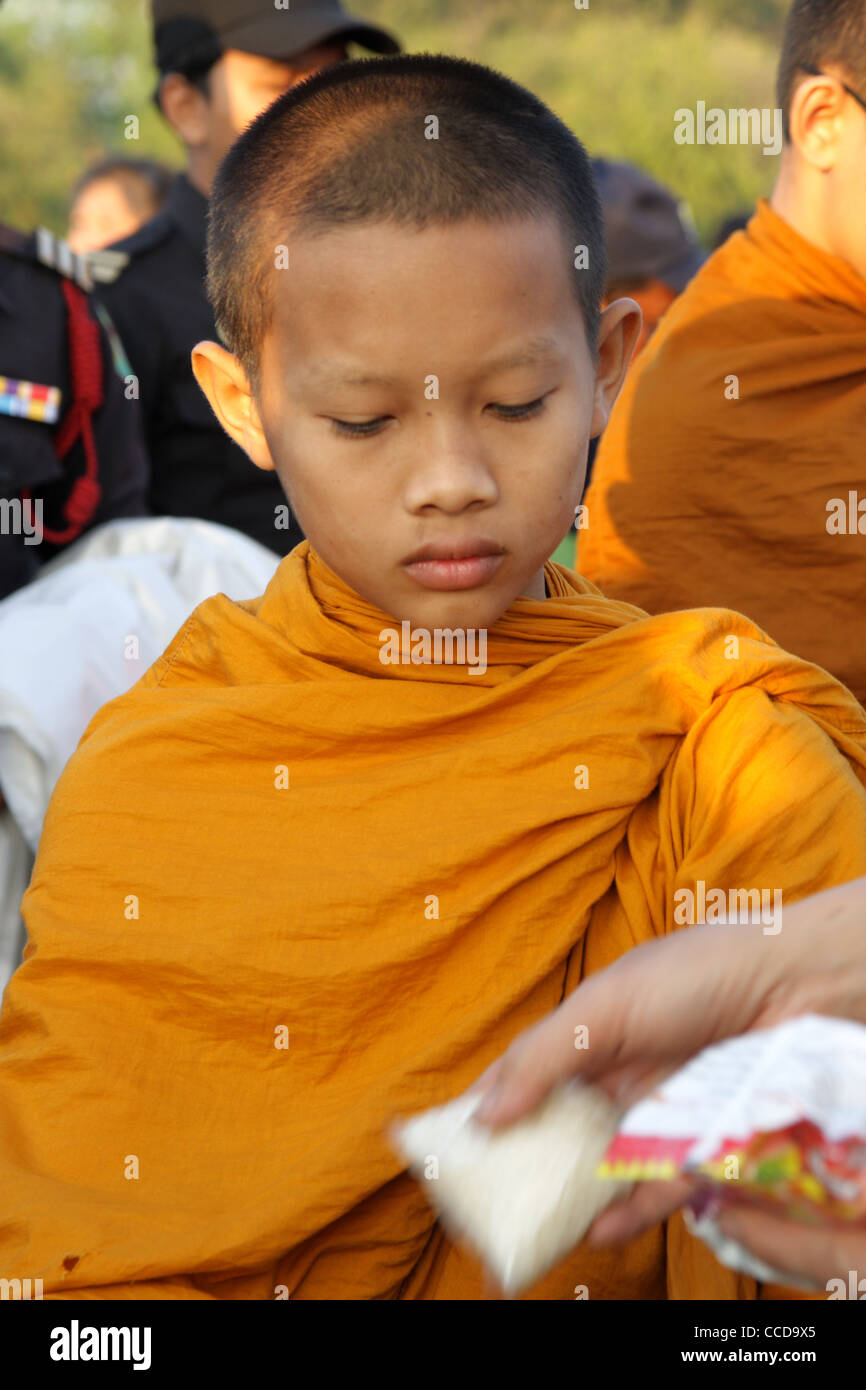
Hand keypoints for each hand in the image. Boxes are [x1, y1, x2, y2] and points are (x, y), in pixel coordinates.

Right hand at [468, 877, 865, 1261]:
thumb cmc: (692, 975)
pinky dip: (629, 1211)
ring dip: (571, 1201)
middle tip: (491, 1208)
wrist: (792, 984)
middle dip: (525, 1171)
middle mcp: (615, 1078)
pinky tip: (602, 1229)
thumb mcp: (600, 1008)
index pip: (521, 1079)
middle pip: (557, 1134)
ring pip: (602, 1168)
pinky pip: (657, 1187)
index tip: (447, 1149)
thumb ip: (541, 1058)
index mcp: (584, 1037)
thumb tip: (481, 1117)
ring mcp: (655, 1114)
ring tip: (542, 1231)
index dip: (484, 1111)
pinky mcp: (697, 1144)